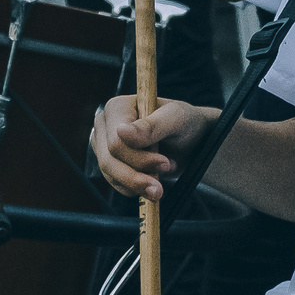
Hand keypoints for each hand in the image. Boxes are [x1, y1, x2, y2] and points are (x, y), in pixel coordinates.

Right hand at [92, 93, 214, 202]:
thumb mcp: (176, 120)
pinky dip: (134, 188)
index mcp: (117, 107)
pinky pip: (114, 182)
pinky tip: (152, 181)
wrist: (191, 141)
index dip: (139, 159)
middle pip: (109, 160)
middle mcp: (105, 124)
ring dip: (138, 184)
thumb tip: (121, 131)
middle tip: (161, 186)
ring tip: (160, 185)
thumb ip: (151, 126)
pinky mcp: (109, 161)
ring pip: (110, 174)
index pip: (116, 142)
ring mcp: (104, 143)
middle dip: (137, 176)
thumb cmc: (184, 123)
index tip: (165, 163)